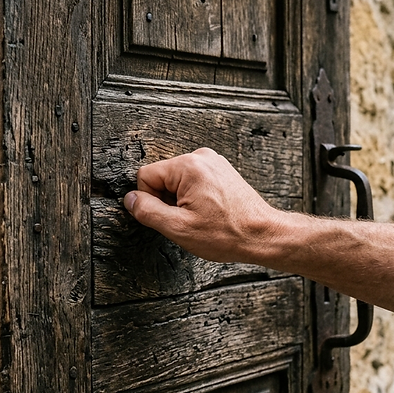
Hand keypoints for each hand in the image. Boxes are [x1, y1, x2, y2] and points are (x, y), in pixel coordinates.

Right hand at [123, 148, 284, 263]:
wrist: (264, 235)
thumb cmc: (227, 233)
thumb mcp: (178, 228)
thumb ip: (147, 211)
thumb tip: (130, 200)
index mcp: (188, 166)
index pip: (145, 176)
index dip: (150, 201)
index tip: (170, 216)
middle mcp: (201, 157)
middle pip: (161, 177)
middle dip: (167, 201)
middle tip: (188, 219)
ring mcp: (213, 162)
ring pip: (176, 181)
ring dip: (181, 201)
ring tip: (202, 217)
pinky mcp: (220, 171)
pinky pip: (192, 182)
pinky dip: (194, 198)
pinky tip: (209, 212)